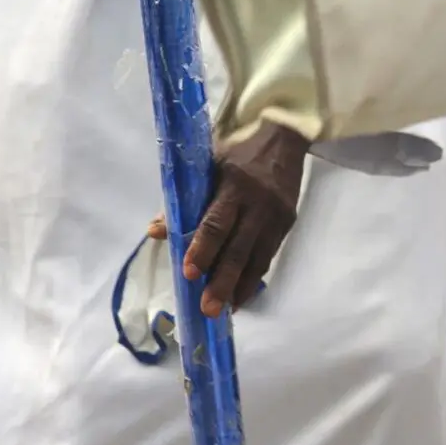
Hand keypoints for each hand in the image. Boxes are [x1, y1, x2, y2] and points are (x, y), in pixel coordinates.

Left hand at [146, 121, 308, 315]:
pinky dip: (254, 277)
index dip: (203, 249)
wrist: (283, 133)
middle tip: (208, 308)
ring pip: (258, 258)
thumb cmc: (234, 149)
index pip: (216, 222)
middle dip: (223, 281)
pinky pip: (268, 255)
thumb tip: (157, 232)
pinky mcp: (288, 222)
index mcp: (233, 184)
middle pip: (239, 248)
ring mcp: (276, 214)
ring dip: (240, 287)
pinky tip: (241, 295)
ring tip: (225, 311)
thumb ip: (182, 200)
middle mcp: (258, 202)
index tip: (190, 273)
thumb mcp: (205, 165)